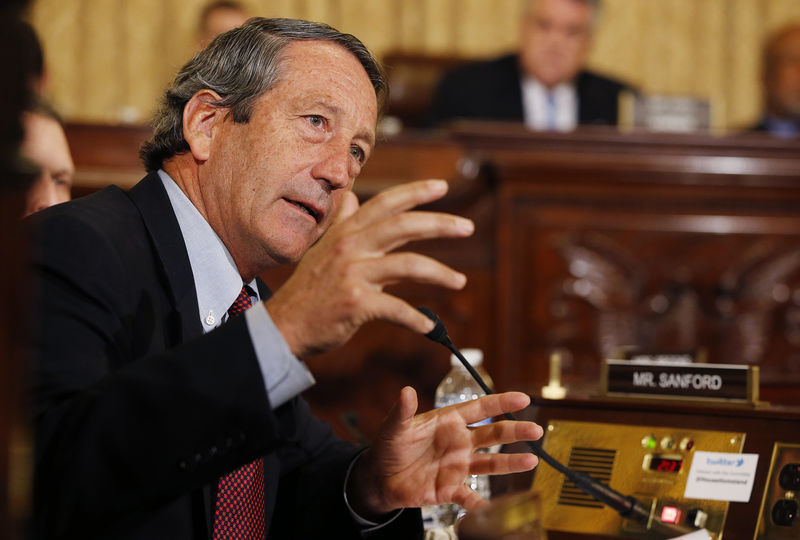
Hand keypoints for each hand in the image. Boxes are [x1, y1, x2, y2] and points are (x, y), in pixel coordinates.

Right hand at [266, 180, 473, 357]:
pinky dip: (416, 318)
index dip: (415, 192)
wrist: (285, 325)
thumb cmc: (309, 290)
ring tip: (460, 281)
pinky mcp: (355, 303)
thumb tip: (351, 197)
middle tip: (467, 227)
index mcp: (346, 233)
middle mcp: (350, 247)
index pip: (386, 204)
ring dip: (440, 273)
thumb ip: (344, 224)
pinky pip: (396, 308)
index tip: (442, 186)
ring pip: (407, 265)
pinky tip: (429, 325)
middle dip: (439, 224)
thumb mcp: (323, 249)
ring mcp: (352, 274)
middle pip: (403, 226)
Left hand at [346, 387, 542, 518]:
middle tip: (535, 430)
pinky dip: (483, 506)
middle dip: (515, 431)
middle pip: (493, 434)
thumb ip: (402, 412)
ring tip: (531, 460)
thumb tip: (405, 391)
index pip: (480, 408)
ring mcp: (458, 466)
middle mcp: (459, 442)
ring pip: (490, 463)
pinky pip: (471, 498)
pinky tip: (496, 509)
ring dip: (511, 462)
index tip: (523, 398)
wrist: (380, 478)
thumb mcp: (394, 428)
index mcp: (448, 421)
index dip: (501, 402)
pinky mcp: (451, 489)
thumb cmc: (389, 447)